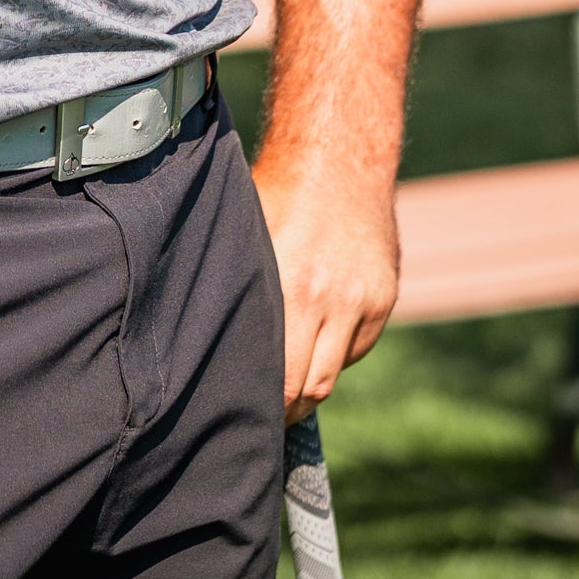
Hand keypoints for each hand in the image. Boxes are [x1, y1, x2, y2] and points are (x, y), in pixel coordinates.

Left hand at [254, 154, 399, 423]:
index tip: (241, 414)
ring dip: (308, 390)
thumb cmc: (277, 195)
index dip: (260, 405)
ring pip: (331, 376)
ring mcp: (361, 302)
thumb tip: (195, 343)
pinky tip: (314, 340)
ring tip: (283, 395)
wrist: (340, 159)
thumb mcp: (246, 236)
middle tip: (261, 419)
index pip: (276, 377)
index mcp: (287, 286)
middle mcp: (328, 299)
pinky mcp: (383, 300)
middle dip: (283, 410)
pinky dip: (334, 354)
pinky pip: (355, 349)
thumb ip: (238, 290)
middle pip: (306, 388)